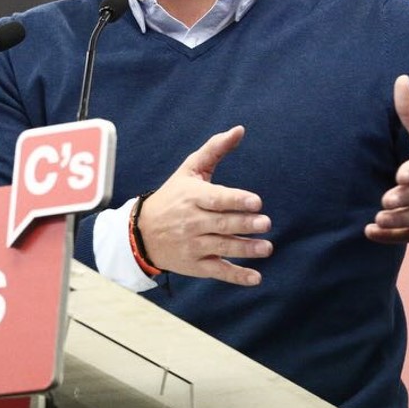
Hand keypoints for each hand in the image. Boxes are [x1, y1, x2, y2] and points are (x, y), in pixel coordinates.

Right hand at [137, 126, 271, 285]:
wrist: (141, 232)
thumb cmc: (173, 195)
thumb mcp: (189, 170)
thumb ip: (215, 149)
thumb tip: (239, 130)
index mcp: (192, 197)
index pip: (215, 199)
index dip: (236, 200)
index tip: (256, 201)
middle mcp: (191, 222)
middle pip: (221, 224)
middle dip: (244, 224)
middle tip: (265, 223)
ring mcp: (192, 245)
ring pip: (222, 248)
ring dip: (246, 249)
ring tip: (267, 248)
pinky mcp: (195, 265)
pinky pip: (217, 271)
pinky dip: (236, 276)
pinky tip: (256, 278)